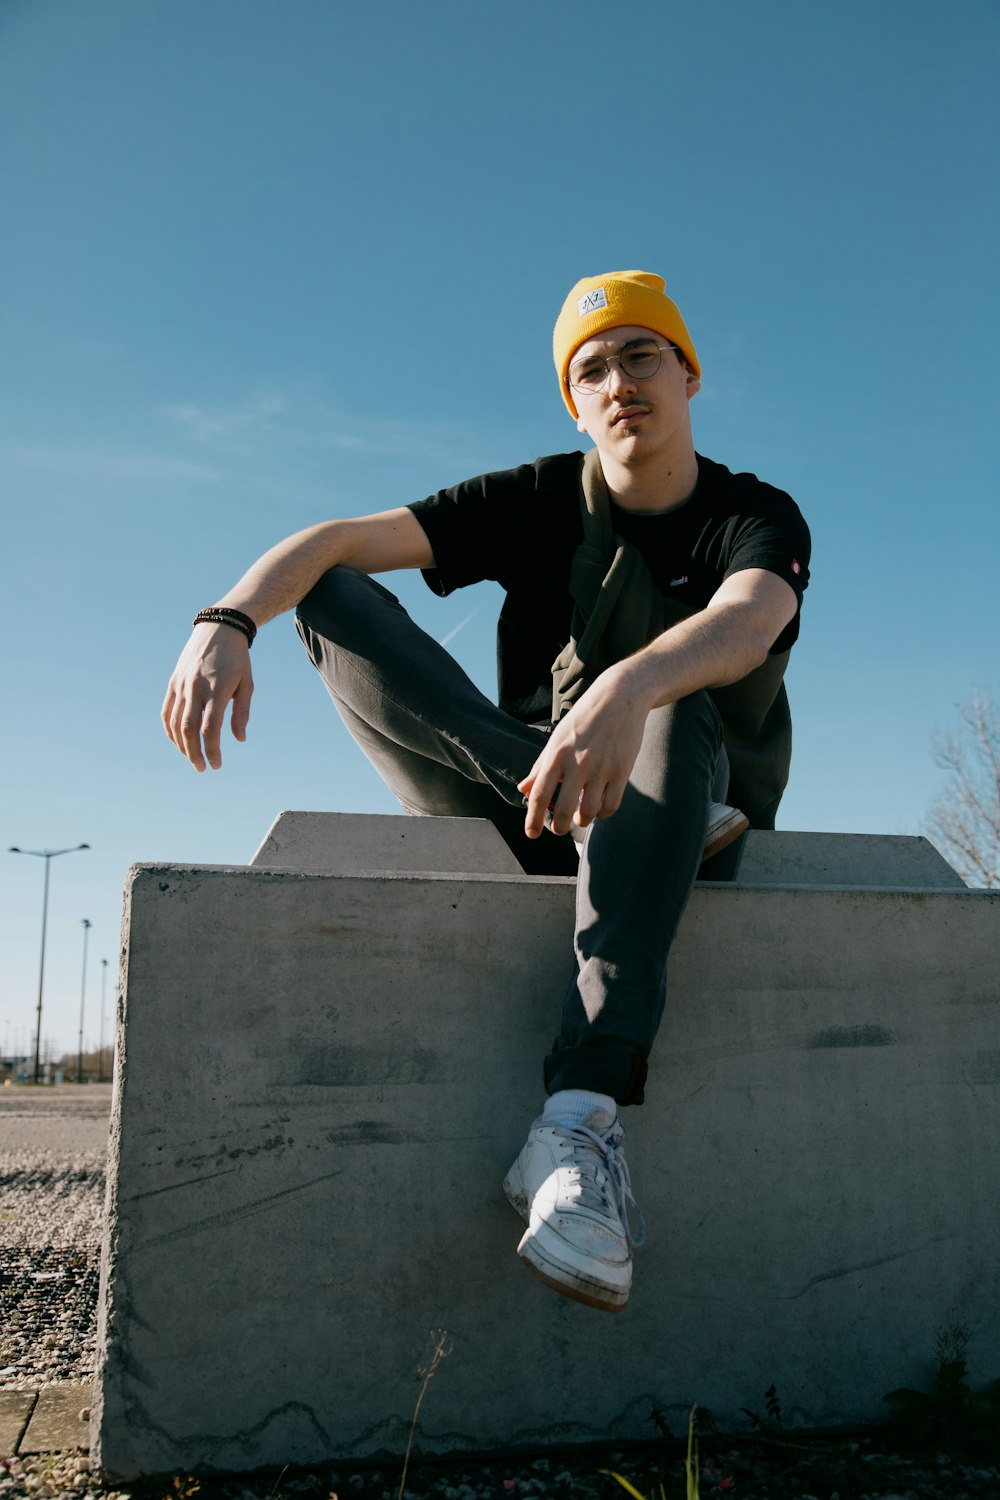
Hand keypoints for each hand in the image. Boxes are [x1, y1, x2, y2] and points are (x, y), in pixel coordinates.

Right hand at [161, 623, 254, 771]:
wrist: (218, 629)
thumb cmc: (237, 659)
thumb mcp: (247, 684)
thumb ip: (241, 713)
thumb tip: (239, 739)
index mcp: (217, 690)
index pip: (210, 729)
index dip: (212, 751)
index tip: (217, 765)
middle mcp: (196, 688)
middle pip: (189, 730)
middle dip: (194, 754)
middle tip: (201, 768)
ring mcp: (182, 685)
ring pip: (175, 723)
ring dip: (181, 745)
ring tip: (191, 758)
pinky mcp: (173, 682)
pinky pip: (167, 711)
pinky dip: (170, 730)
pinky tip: (177, 742)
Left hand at [518, 661, 650, 837]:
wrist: (621, 696)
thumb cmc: (585, 718)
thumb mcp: (558, 737)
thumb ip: (540, 766)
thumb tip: (523, 790)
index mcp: (557, 753)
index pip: (539, 793)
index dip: (533, 819)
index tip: (532, 834)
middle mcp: (578, 762)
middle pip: (564, 810)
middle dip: (559, 828)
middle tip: (559, 829)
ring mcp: (602, 767)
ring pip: (589, 812)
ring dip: (582, 820)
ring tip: (580, 816)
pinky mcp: (622, 770)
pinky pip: (611, 805)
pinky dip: (603, 814)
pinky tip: (599, 808)